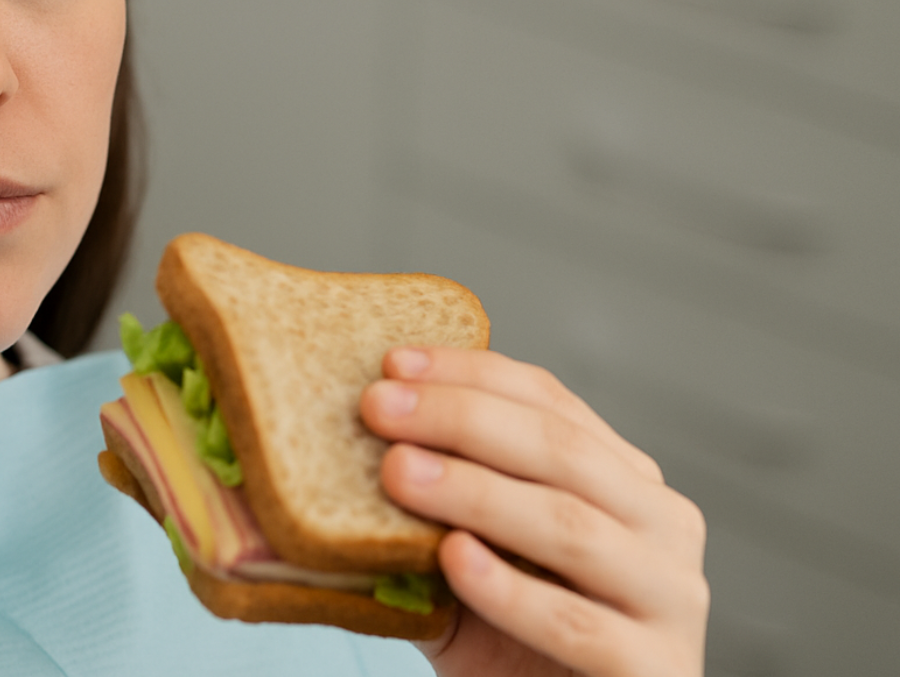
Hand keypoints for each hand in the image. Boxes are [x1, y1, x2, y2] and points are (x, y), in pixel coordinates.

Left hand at [359, 347, 707, 676]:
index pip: (550, 404)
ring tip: (398, 472)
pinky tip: (453, 558)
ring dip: (476, 492)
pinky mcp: (653, 670)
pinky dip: (509, 588)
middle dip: (461, 419)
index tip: (393, 362)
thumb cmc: (514, 643)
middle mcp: (662, 527)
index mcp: (625, 481)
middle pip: (561, 451)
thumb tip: (340, 439)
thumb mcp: (473, 560)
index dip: (471, 375)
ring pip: (570, 526)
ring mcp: (669, 600)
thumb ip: (438, 506)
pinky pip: (574, 621)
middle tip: (379, 406)